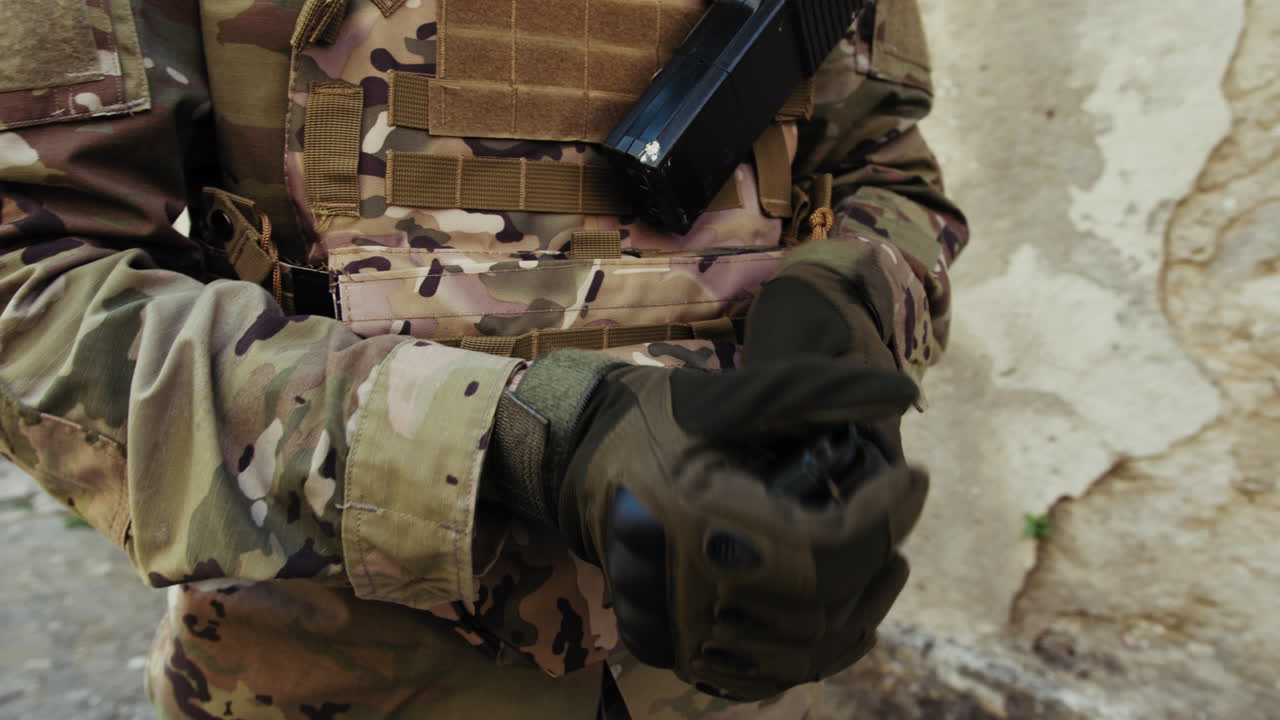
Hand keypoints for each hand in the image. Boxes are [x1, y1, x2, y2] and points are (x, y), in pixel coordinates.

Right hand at [552, 356, 925, 700]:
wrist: (582, 463)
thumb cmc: (655, 421)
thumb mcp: (730, 394)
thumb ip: (815, 393)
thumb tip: (902, 395)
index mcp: (698, 522)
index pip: (822, 546)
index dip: (882, 516)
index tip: (913, 478)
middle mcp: (689, 592)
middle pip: (821, 601)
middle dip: (877, 552)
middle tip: (900, 507)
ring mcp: (684, 633)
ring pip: (806, 649)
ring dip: (862, 603)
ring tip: (887, 556)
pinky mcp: (683, 652)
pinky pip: (772, 673)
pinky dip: (822, 648)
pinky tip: (847, 610)